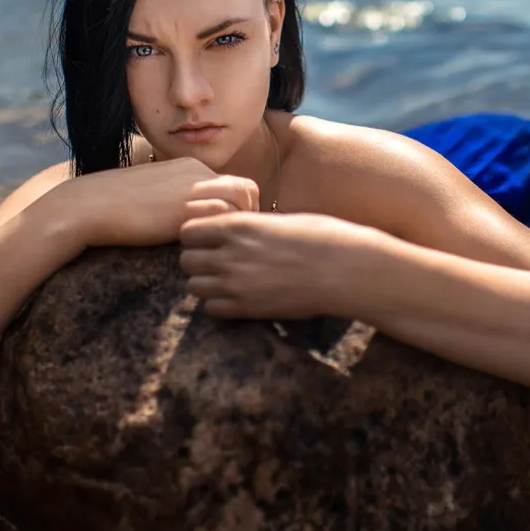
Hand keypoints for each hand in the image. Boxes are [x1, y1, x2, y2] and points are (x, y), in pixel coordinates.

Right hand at [44, 157, 259, 247]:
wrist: (88, 207)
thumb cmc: (114, 207)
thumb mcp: (152, 194)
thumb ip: (175, 199)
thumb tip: (190, 220)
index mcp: (188, 166)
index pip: (233, 182)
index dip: (240, 207)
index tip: (234, 230)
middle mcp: (195, 172)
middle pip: (247, 188)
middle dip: (251, 214)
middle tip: (241, 242)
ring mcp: (192, 188)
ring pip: (243, 200)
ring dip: (243, 225)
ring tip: (234, 249)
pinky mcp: (186, 208)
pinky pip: (226, 217)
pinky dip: (228, 234)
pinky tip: (219, 252)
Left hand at [178, 212, 381, 319]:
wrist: (343, 269)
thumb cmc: (321, 238)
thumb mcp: (278, 221)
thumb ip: (249, 228)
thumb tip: (233, 232)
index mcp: (238, 226)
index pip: (188, 232)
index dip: (197, 237)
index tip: (211, 241)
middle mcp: (230, 254)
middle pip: (186, 261)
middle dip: (198, 262)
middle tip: (217, 263)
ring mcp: (236, 284)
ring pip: (194, 287)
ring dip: (206, 285)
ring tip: (226, 282)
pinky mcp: (248, 309)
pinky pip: (212, 309)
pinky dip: (219, 305)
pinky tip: (238, 299)